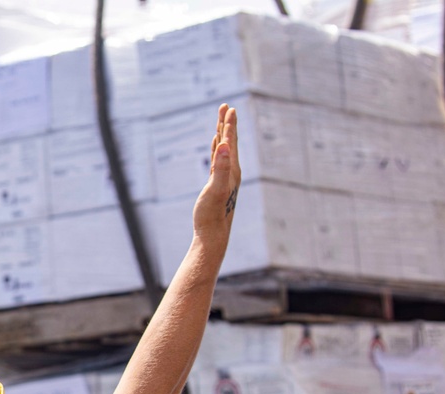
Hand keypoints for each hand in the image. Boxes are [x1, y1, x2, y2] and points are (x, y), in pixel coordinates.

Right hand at [192, 104, 239, 249]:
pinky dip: (218, 150)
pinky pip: (219, 161)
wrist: (212, 236)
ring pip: (225, 151)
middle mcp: (232, 172)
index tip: (229, 108)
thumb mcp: (215, 189)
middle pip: (231, 143)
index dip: (229, 125)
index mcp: (232, 170)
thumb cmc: (212, 214)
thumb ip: (222, 167)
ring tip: (221, 122)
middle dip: (227, 125)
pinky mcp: (217, 185)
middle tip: (226, 107)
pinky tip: (218, 147)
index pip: (232, 142)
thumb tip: (226, 146)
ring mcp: (225, 178)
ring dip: (223, 135)